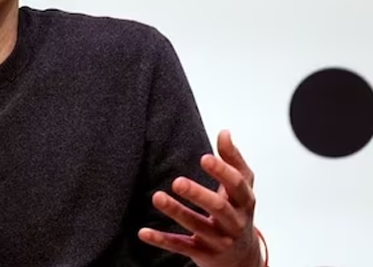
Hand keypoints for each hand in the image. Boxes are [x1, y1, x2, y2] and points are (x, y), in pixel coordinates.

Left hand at [137, 130, 263, 266]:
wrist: (243, 259)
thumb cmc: (238, 214)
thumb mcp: (242, 190)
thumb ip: (234, 161)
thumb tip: (224, 133)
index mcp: (244, 202)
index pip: (237, 186)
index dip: (222, 172)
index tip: (204, 158)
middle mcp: (234, 222)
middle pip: (219, 209)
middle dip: (198, 195)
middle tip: (177, 182)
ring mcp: (218, 240)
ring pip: (197, 226)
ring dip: (176, 212)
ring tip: (157, 197)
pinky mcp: (202, 253)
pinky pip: (180, 246)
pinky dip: (162, 240)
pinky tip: (143, 232)